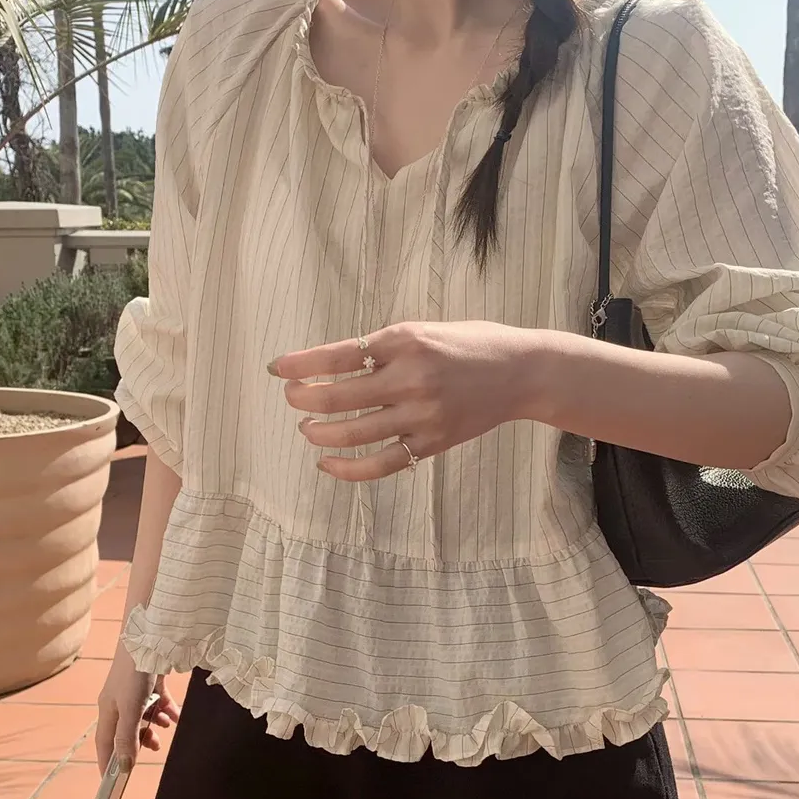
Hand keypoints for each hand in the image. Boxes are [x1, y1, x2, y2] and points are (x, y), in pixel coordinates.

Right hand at [95, 649, 180, 774]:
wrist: (149, 635)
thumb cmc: (134, 673)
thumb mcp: (130, 709)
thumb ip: (128, 737)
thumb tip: (124, 766)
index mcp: (108, 710)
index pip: (105, 743)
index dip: (107, 762)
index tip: (112, 782)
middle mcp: (118, 702)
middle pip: (125, 730)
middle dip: (139, 742)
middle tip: (155, 748)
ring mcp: (133, 691)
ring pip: (143, 716)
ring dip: (154, 725)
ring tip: (166, 728)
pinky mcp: (149, 681)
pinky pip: (158, 701)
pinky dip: (166, 709)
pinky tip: (175, 714)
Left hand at [271, 320, 542, 481]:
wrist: (520, 372)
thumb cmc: (469, 345)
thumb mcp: (424, 330)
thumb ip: (383, 348)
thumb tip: (331, 366)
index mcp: (405, 340)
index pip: (339, 355)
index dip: (302, 364)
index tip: (278, 369)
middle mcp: (411, 378)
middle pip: (339, 396)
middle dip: (305, 400)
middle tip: (293, 399)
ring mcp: (422, 414)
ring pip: (354, 433)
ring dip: (321, 433)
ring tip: (307, 429)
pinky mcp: (432, 443)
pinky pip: (381, 463)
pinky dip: (348, 468)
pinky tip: (327, 463)